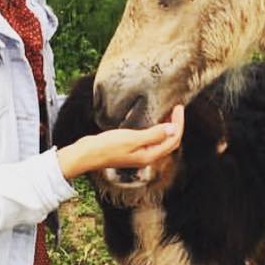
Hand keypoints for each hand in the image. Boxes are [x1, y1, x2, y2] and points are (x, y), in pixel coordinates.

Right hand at [57, 105, 184, 179]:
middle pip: (169, 142)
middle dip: (176, 125)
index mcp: (149, 156)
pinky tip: (151, 120)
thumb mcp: (132, 139)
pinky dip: (155, 129)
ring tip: (168, 113)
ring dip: (167, 127)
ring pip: (160, 141)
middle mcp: (147, 156)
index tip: (178, 108)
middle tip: (176, 109)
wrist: (86, 154)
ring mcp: (139, 154)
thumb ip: (153, 135)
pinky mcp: (131, 150)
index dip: (179, 124)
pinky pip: (150, 139)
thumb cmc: (107, 147)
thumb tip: (173, 129)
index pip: (173, 140)